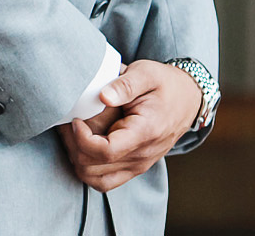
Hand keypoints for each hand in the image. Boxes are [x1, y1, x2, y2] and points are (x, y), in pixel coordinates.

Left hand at [58, 60, 200, 192]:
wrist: (187, 99)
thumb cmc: (164, 83)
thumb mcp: (146, 73)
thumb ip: (124, 85)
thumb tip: (102, 96)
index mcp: (144, 133)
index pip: (106, 151)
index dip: (83, 139)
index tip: (75, 120)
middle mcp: (142, 156)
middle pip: (95, 170)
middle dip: (74, 148)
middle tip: (66, 124)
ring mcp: (139, 165)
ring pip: (98, 181)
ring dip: (79, 161)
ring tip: (72, 135)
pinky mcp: (135, 167)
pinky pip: (106, 181)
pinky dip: (89, 169)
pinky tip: (82, 146)